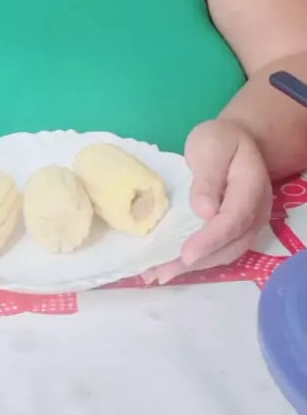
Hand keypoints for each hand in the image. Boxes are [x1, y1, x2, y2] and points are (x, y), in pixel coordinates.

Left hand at [145, 119, 272, 284]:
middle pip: (230, 244)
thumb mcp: (211, 146)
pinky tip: (168, 267)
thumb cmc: (221, 140)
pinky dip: (195, 260)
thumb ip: (209, 177)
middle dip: (197, 261)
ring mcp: (247, 224)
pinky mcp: (234, 230)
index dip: (210, 239)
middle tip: (162, 271)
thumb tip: (204, 211)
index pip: (233, 220)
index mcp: (251, 187)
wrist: (236, 140)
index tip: (186, 254)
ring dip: (193, 266)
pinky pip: (218, 249)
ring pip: (224, 253)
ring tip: (159, 274)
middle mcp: (255, 212)